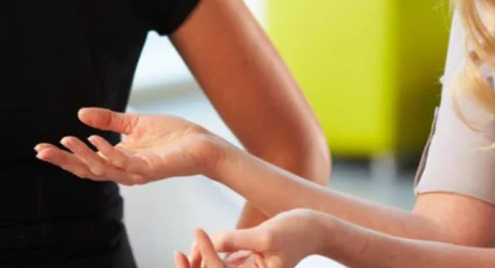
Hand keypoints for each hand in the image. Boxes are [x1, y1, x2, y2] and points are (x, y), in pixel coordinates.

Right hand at [35, 108, 225, 184]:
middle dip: (64, 161)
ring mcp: (135, 172)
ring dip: (82, 155)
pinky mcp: (148, 169)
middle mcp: (123, 170)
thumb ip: (109, 121)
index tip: (40, 147)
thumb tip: (80, 113)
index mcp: (118, 159)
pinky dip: (107, 152)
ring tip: (66, 139)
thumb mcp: (135, 123)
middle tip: (41, 151)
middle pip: (86, 170)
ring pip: (101, 169)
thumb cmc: (172, 135)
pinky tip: (95, 139)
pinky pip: (123, 163)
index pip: (85, 162)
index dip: (63, 156)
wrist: (200, 142)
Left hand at [182, 210, 328, 267]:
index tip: (198, 230)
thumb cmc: (297, 230)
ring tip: (188, 246)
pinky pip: (223, 267)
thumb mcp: (266, 234)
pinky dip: (211, 258)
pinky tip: (201, 245)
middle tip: (178, 254)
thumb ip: (237, 240)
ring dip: (200, 263)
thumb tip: (211, 241)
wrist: (316, 229)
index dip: (206, 254)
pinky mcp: (248, 266)